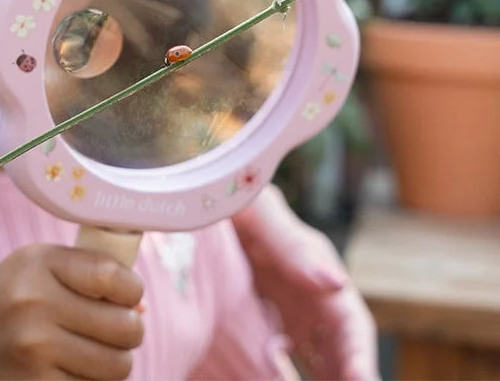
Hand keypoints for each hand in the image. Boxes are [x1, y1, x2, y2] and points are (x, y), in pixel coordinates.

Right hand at [0, 243, 144, 379]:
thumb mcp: (28, 276)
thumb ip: (81, 278)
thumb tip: (139, 305)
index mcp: (34, 263)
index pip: (112, 275)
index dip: (131, 290)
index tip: (127, 297)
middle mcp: (32, 303)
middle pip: (124, 326)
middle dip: (127, 333)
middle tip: (109, 333)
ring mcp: (32, 350)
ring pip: (117, 366)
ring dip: (112, 365)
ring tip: (86, 356)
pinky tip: (64, 375)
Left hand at [233, 186, 379, 380]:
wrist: (195, 195)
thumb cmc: (230, 194)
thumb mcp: (256, 210)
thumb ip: (290, 244)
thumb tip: (336, 283)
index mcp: (314, 268)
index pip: (351, 323)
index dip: (360, 358)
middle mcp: (306, 295)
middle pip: (340, 353)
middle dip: (348, 379)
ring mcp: (283, 311)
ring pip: (315, 363)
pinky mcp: (256, 321)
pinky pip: (278, 362)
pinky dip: (280, 379)